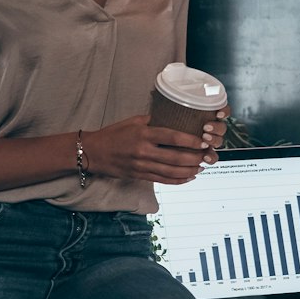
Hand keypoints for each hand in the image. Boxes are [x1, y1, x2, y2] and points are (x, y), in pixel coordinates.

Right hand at [83, 116, 221, 185]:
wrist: (93, 152)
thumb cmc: (113, 134)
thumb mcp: (133, 121)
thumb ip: (152, 121)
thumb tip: (172, 118)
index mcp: (143, 134)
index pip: (172, 138)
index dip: (190, 141)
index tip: (202, 142)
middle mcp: (144, 151)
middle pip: (176, 157)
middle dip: (195, 158)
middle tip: (206, 156)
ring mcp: (142, 165)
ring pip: (172, 171)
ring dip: (190, 171)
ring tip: (201, 167)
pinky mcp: (139, 175)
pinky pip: (163, 180)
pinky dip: (178, 180)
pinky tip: (189, 177)